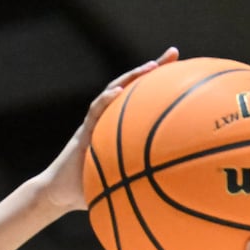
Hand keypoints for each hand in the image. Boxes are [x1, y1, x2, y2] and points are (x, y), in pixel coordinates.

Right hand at [36, 47, 179, 210]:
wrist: (59, 194)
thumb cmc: (90, 193)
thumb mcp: (123, 189)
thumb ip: (143, 186)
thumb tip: (177, 195)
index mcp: (122, 132)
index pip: (145, 103)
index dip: (165, 87)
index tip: (189, 74)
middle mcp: (110, 121)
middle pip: (134, 88)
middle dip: (154, 68)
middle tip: (174, 53)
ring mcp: (96, 123)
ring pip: (115, 91)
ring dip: (132, 76)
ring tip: (150, 66)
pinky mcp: (83, 130)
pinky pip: (95, 111)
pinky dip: (106, 100)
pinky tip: (118, 92)